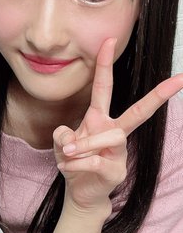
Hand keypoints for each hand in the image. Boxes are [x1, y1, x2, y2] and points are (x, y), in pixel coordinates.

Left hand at [54, 38, 182, 215]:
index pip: (104, 87)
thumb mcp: (61, 145)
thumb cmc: (74, 162)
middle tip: (182, 79)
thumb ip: (62, 136)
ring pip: (109, 137)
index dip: (104, 64)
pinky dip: (75, 164)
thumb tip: (70, 139)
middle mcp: (114, 131)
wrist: (79, 192)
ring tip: (67, 154)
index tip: (108, 40)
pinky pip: (95, 160)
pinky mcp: (116, 171)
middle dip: (158, 95)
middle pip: (138, 112)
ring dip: (83, 145)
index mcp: (100, 118)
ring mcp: (119, 152)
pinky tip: (66, 168)